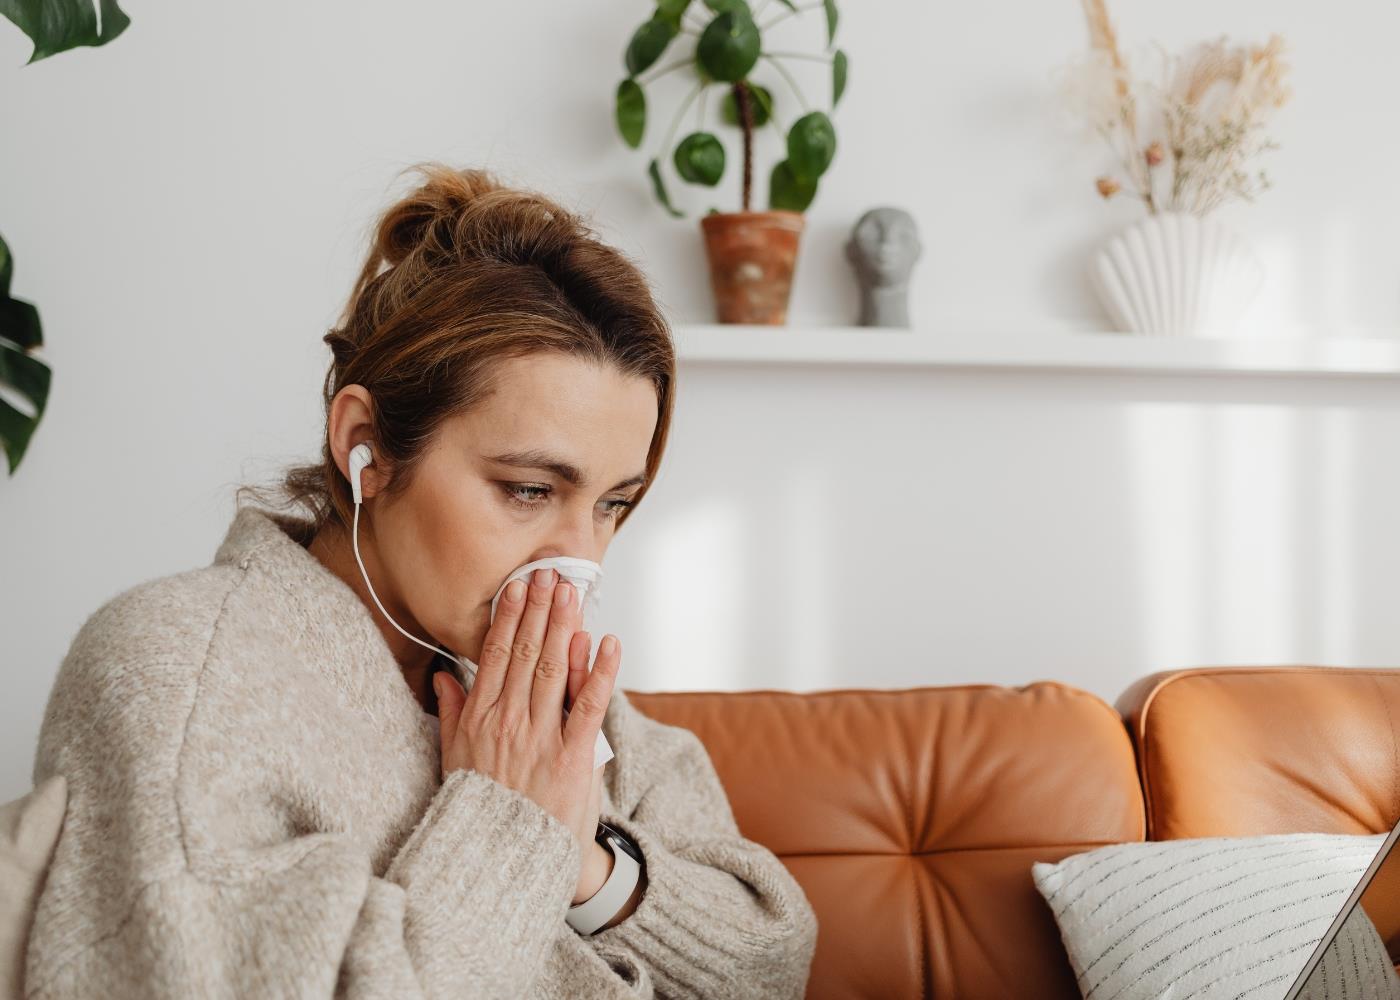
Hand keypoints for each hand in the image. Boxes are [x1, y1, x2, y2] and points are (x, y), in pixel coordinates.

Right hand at [434, 568, 621, 880]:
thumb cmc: (484, 809)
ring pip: (553, 669)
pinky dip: (599, 671)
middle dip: (539, 609)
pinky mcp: (572, 756)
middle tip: (550, 573)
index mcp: (481, 719)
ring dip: (564, 625)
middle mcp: (509, 722)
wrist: (509, 859)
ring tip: (572, 592)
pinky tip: (607, 642)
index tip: (518, 587)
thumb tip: (444, 678)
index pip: (495, 656)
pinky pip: (588, 705)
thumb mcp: (455, 760)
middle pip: (526, 653)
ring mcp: (541, 737)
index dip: (509, 617)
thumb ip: (452, 714)